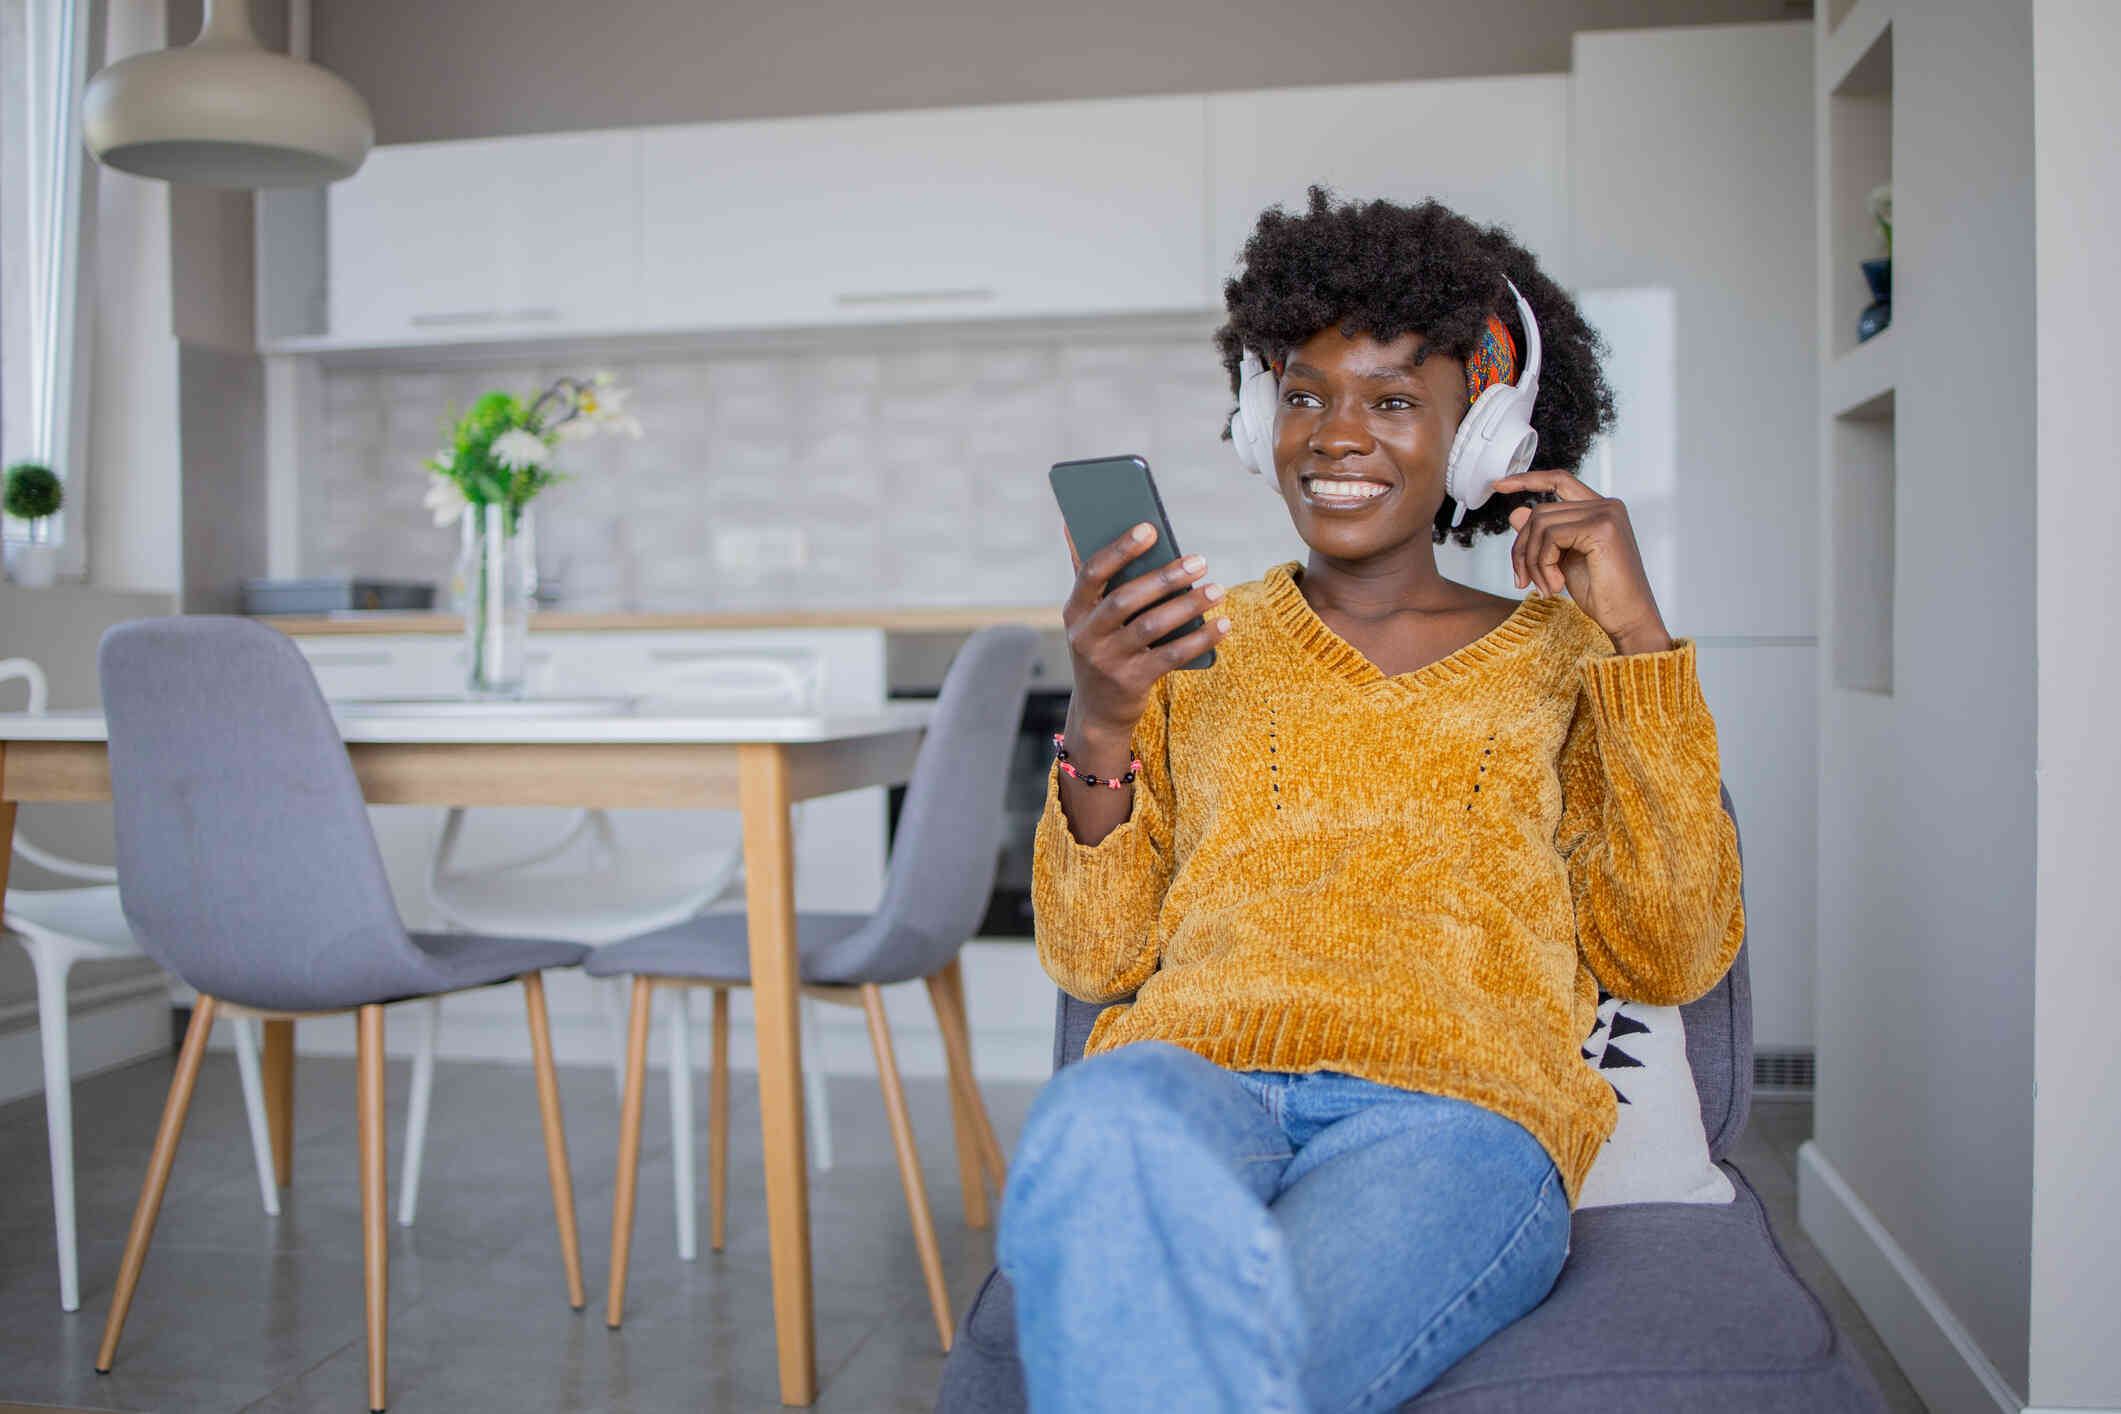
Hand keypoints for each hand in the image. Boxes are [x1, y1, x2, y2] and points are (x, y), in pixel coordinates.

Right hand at [1062, 524, 1229, 739]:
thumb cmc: (1102, 648)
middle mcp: (1086, 635)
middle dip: (1165, 577)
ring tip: (1217, 589)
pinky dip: (1200, 639)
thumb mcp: (1089, 617)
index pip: (1092, 572)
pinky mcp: (1132, 682)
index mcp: (1075, 610)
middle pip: (1126, 599)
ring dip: (1188, 606)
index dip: (1120, 549)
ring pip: (1152, 627)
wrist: (1098, 711)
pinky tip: (1222, 624)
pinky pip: (1171, 656)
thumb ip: (1089, 576)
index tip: (1150, 528)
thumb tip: (1073, 525)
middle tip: (1200, 560)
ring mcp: (1108, 661)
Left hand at [1493, 469, 1672, 654]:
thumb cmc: (1602, 593)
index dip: (1528, 480)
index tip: (1499, 485)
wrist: (1628, 619)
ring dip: (1533, 562)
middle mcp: (1606, 505)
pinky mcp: (1601, 528)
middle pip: (1540, 512)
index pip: (1559, 480)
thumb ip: (1543, 536)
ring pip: (1540, 524)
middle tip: (1523, 581)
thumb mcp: (1562, 560)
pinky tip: (1556, 585)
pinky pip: (1551, 537)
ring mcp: (1605, 514)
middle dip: (1522, 549)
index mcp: (1600, 509)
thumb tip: (1516, 512)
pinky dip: (1544, 564)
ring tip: (1544, 587)